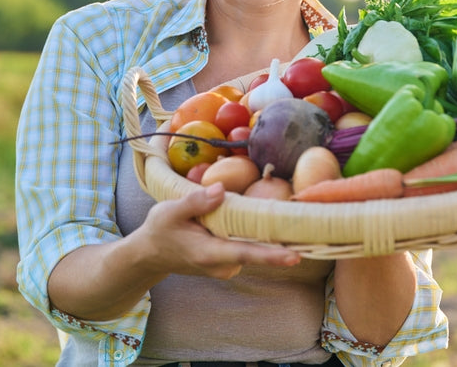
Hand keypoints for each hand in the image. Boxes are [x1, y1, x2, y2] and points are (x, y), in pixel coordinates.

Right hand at [132, 182, 300, 278]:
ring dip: (263, 230)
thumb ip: (195, 202)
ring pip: (252, 244)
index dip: (271, 255)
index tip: (295, 256)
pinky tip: (253, 217)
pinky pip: (246, 244)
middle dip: (279, 236)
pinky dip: (252, 232)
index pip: (245, 253)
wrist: (150, 255)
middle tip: (306, 220)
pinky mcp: (229, 262)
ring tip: (275, 211)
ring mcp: (227, 266)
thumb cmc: (159, 231)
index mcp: (209, 254)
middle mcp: (223, 265)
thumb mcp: (169, 212)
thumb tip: (221, 190)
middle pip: (256, 249)